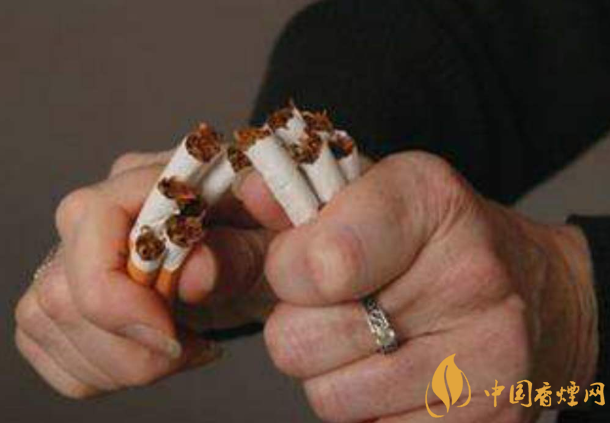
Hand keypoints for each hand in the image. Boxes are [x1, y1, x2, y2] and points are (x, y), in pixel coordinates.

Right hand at [14, 151, 274, 397]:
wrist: (263, 253)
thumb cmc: (269, 238)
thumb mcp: (273, 242)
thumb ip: (239, 251)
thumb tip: (191, 275)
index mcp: (149, 178)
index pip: (89, 218)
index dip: (117, 293)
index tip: (171, 336)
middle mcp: (102, 211)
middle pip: (60, 288)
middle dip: (125, 345)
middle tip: (188, 349)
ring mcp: (78, 250)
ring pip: (45, 320)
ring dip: (117, 361)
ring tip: (181, 349)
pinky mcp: (70, 291)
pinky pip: (48, 343)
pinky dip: (101, 369)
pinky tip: (151, 355)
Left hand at [254, 152, 596, 421]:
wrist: (535, 294)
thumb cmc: (434, 243)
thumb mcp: (369, 200)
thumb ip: (297, 203)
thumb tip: (249, 194)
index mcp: (429, 199)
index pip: (319, 262)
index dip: (288, 271)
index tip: (307, 266)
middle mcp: (470, 274)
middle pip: (298, 341)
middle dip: (303, 327)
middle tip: (346, 306)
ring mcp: (490, 353)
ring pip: (328, 398)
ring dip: (335, 373)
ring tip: (379, 339)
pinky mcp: (495, 417)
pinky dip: (373, 409)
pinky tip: (407, 372)